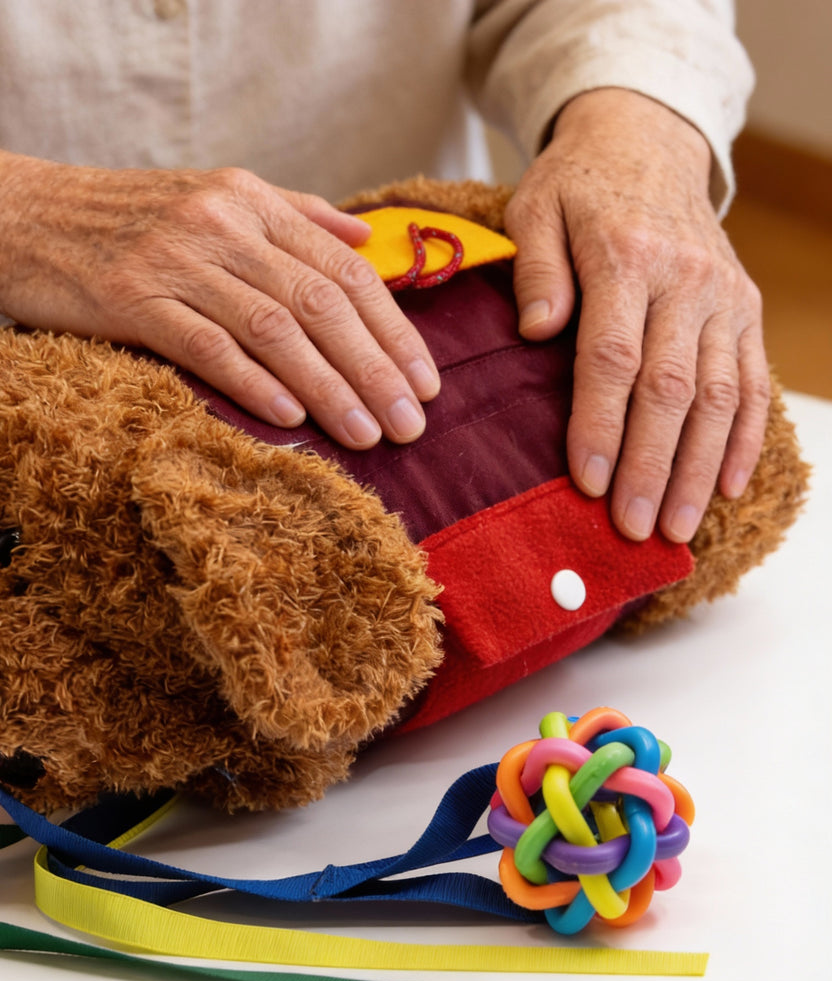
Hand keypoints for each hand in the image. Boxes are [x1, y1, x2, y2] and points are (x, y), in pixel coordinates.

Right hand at [0, 146, 439, 448]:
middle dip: (376, 368)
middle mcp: (222, 224)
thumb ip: (294, 214)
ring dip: (328, 387)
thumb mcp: (212, 197)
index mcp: (250, 201)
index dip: (393, 328)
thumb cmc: (121, 220)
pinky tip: (291, 419)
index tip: (426, 380)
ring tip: (367, 435)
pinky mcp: (131, 298)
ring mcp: (176, 259)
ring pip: (275, 328)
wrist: (16, 216)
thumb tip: (365, 234)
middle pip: (321, 302)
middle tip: (412, 424)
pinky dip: (255, 383)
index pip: (344, 268)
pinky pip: (208, 345)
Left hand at [504, 88, 769, 541]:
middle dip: (652, 466)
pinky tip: (726, 487)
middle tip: (634, 529)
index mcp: (626, 257)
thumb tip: (536, 330)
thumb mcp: (535, 209)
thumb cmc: (575, 187)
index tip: (587, 483)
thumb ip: (536, 269)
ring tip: (678, 529)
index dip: (600, 425)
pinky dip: (744, 438)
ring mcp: (723, 298)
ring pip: (718, 396)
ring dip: (699, 468)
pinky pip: (752, 382)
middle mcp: (685, 280)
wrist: (647, 144)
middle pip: (671, 389)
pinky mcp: (745, 309)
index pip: (612, 357)